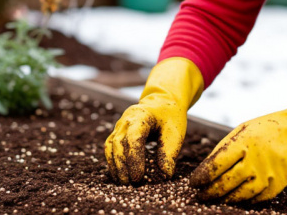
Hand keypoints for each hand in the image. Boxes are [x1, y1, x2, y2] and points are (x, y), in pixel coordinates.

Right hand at [104, 58, 203, 183]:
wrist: (162, 102)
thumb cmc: (170, 117)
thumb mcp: (175, 132)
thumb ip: (169, 152)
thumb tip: (165, 175)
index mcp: (141, 116)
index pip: (133, 139)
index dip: (134, 159)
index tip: (139, 177)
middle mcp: (126, 120)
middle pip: (119, 144)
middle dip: (123, 166)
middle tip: (131, 184)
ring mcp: (119, 125)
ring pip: (111, 146)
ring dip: (116, 166)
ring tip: (124, 183)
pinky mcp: (117, 132)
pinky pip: (110, 148)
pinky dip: (113, 162)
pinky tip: (119, 175)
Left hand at [189, 88, 286, 202]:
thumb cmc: (263, 130)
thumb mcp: (241, 131)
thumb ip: (224, 149)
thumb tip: (204, 170)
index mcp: (243, 143)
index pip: (216, 165)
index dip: (202, 177)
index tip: (193, 183)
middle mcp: (255, 160)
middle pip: (225, 183)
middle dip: (209, 191)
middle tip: (200, 195)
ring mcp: (267, 175)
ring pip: (240, 195)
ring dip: (224, 199)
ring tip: (215, 199)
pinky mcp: (277, 185)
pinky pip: (256, 199)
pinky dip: (243, 201)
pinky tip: (235, 199)